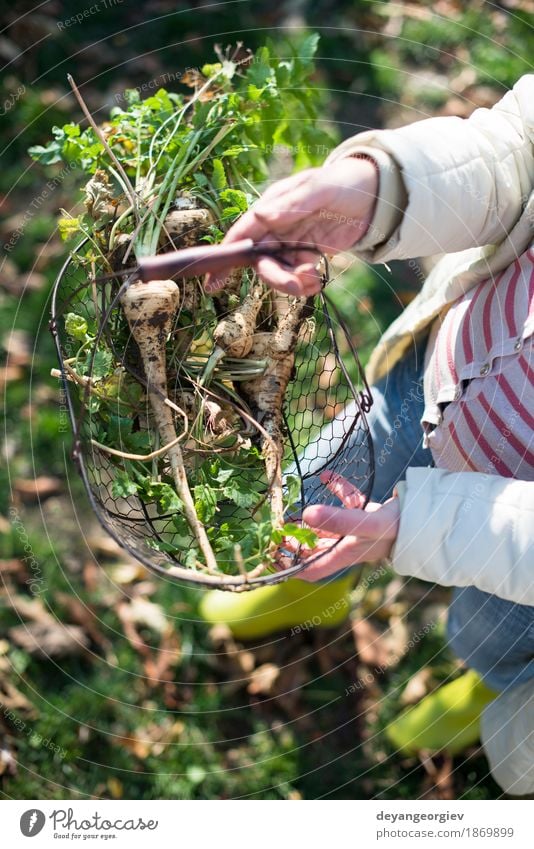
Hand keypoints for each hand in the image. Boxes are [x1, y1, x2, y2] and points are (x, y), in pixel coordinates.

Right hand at [205, 157, 377, 295]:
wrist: (375, 195)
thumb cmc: (344, 182)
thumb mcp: (320, 187)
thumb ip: (293, 203)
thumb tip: (262, 215)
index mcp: (272, 207)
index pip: (243, 233)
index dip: (225, 256)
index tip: (213, 280)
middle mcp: (276, 228)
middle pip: (261, 261)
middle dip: (276, 278)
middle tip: (297, 286)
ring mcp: (291, 243)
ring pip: (279, 272)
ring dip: (293, 283)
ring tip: (315, 278)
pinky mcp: (307, 255)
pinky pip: (297, 277)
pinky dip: (307, 283)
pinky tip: (320, 278)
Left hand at [280, 471, 399, 581]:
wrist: (425, 517)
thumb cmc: (396, 527)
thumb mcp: (366, 524)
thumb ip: (338, 520)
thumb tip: (305, 514)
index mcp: (344, 554)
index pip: (310, 570)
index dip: (289, 567)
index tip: (271, 556)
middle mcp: (347, 545)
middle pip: (313, 548)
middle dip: (293, 541)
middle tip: (275, 529)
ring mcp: (356, 531)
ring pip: (325, 528)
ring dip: (308, 520)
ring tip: (289, 512)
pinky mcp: (366, 514)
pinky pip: (346, 503)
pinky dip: (337, 489)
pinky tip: (327, 476)